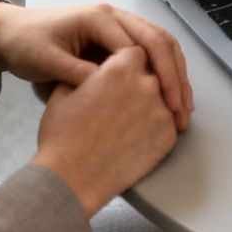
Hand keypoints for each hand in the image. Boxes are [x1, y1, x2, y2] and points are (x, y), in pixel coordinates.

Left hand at [0, 2, 191, 129]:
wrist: (12, 35)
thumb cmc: (26, 45)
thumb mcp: (45, 60)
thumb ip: (74, 71)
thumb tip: (109, 88)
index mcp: (100, 18)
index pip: (142, 44)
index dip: (159, 75)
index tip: (166, 105)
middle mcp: (117, 18)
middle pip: (161, 42)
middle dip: (176, 77)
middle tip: (181, 110)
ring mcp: (121, 28)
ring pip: (163, 47)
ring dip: (176, 76)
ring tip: (182, 108)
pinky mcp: (120, 41)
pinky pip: (152, 55)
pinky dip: (166, 75)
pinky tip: (170, 98)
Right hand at [30, 46, 179, 214]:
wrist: (72, 179)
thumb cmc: (62, 137)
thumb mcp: (65, 92)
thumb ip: (87, 70)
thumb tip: (97, 66)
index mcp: (121, 68)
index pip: (135, 52)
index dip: (126, 62)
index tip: (119, 73)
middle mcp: (147, 85)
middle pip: (152, 74)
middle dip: (139, 83)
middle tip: (122, 100)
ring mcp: (162, 111)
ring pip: (162, 98)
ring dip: (149, 105)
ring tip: (126, 122)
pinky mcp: (168, 136)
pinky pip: (168, 123)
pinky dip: (155, 127)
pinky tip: (134, 137)